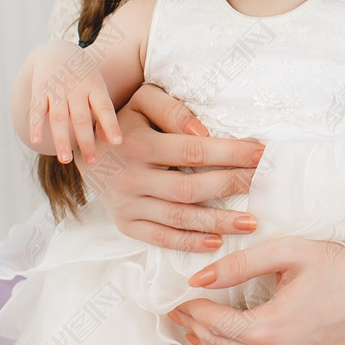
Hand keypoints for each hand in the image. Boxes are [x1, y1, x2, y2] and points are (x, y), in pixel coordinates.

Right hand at [27, 45, 121, 163]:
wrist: (56, 51)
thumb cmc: (82, 76)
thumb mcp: (96, 86)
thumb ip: (102, 111)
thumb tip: (111, 141)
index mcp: (94, 86)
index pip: (104, 107)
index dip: (110, 124)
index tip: (117, 143)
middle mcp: (76, 87)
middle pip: (81, 117)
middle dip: (86, 141)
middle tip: (92, 162)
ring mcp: (57, 88)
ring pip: (59, 117)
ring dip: (62, 140)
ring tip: (66, 160)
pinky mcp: (40, 90)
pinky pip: (36, 109)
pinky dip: (35, 125)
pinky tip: (37, 141)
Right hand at [79, 81, 264, 253]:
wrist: (81, 146)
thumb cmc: (124, 120)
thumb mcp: (143, 101)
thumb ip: (172, 110)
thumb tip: (202, 131)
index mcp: (137, 145)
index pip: (193, 151)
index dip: (231, 153)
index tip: (262, 154)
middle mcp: (130, 178)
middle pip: (190, 187)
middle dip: (232, 186)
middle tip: (264, 184)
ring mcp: (126, 205)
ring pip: (178, 218)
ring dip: (217, 222)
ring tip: (250, 222)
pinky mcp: (124, 224)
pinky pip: (159, 238)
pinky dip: (188, 243)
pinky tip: (216, 242)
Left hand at [166, 231, 344, 344]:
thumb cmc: (340, 262)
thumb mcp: (287, 252)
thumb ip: (238, 265)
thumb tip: (197, 279)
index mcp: (269, 330)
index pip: (213, 325)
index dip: (190, 310)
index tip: (174, 297)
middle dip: (196, 329)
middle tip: (179, 311)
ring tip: (198, 328)